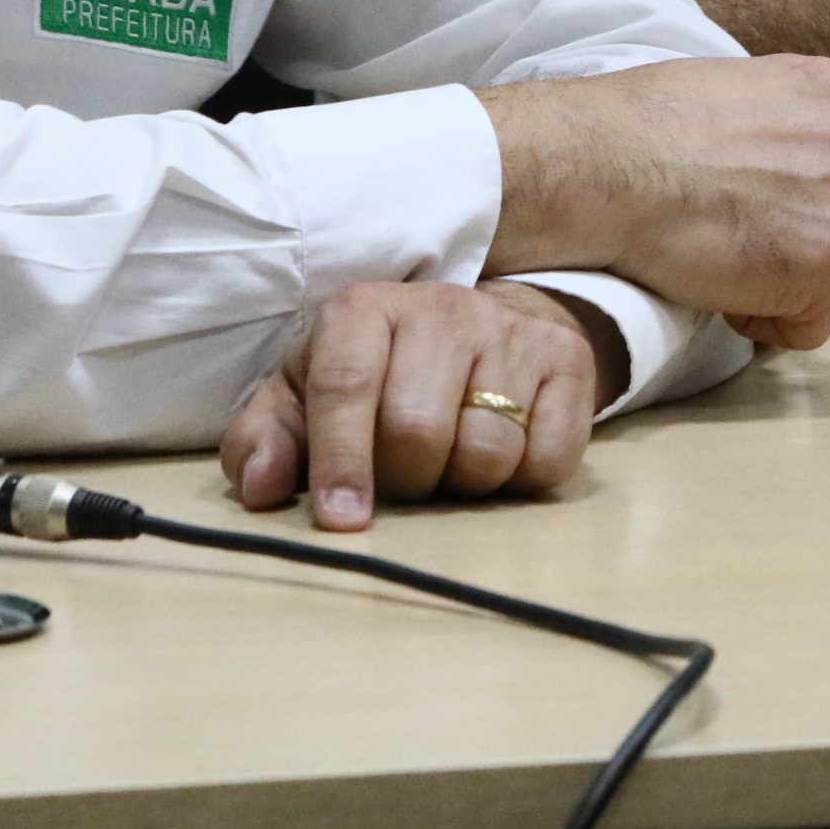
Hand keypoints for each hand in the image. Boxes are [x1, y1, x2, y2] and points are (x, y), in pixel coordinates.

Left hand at [218, 279, 612, 532]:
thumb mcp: (304, 400)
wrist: (475, 333)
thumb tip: (262, 486)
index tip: (342, 521)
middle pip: (418, 430)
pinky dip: (523, 478)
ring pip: (487, 450)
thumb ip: (267, 442)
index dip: (341, 461)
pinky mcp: (567, 357)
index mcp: (363, 312)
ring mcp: (510, 329)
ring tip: (452, 459)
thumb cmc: (375, 379)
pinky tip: (504, 450)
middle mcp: (441, 307)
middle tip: (405, 477)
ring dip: (464, 484)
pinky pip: (549, 456)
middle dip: (405, 479)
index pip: (347, 386)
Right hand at [478, 52, 829, 345]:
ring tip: (714, 259)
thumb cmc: (632, 131)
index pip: (829, 165)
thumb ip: (769, 122)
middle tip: (723, 236)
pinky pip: (810, 324)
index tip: (734, 205)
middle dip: (792, 237)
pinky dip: (764, 324)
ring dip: (777, 280)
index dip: (780, 199)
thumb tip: (766, 160)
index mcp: (825, 87)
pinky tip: (717, 290)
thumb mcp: (725, 90)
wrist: (603, 168)